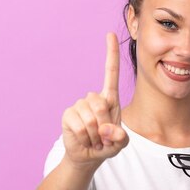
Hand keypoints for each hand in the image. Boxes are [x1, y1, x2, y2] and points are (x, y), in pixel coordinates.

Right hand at [61, 33, 128, 166]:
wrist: (89, 155)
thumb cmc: (107, 144)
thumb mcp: (120, 143)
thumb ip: (120, 138)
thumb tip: (105, 129)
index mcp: (110, 98)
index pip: (110, 72)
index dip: (111, 54)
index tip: (109, 34)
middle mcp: (93, 98)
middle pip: (101, 105)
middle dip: (105, 126)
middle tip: (103, 137)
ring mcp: (79, 105)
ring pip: (90, 119)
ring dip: (95, 135)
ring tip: (95, 139)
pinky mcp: (68, 114)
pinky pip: (79, 126)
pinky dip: (85, 138)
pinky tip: (85, 139)